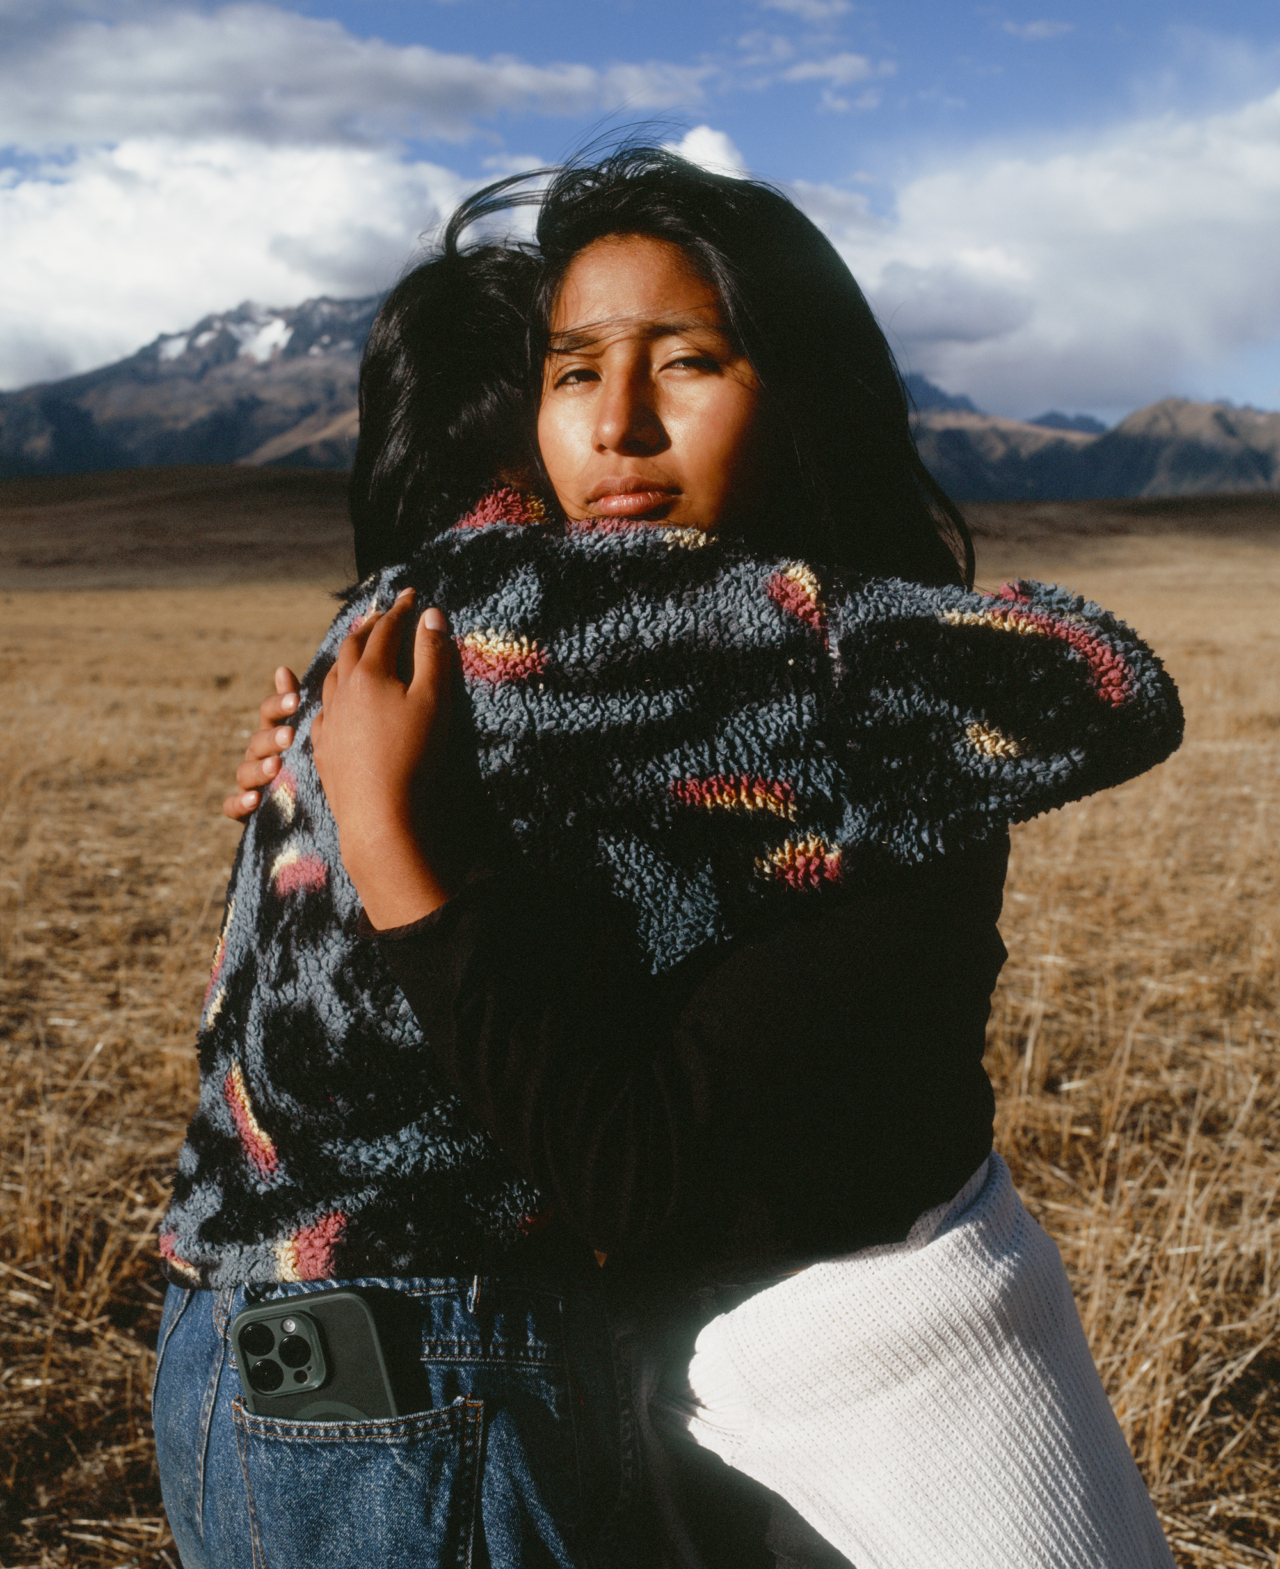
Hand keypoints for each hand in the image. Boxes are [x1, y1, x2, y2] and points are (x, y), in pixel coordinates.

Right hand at [222, 667, 300, 820]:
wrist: (307, 806)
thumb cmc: (306, 759)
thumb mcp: (306, 731)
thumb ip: (295, 703)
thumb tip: (282, 670)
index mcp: (272, 732)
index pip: (269, 712)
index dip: (279, 704)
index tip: (296, 700)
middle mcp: (257, 754)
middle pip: (258, 741)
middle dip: (273, 738)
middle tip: (290, 735)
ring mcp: (249, 781)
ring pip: (245, 772)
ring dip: (260, 768)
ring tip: (276, 766)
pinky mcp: (244, 809)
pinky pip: (233, 806)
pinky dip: (240, 803)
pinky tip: (255, 799)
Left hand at [311, 590, 455, 928]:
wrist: (380, 814)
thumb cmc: (413, 755)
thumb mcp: (434, 701)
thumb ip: (433, 655)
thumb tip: (432, 615)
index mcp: (369, 674)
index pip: (385, 631)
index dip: (400, 610)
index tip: (411, 594)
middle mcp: (342, 691)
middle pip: (351, 648)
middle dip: (367, 627)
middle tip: (379, 614)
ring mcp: (329, 720)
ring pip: (331, 676)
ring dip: (345, 656)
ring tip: (355, 648)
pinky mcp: (323, 748)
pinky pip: (322, 710)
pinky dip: (331, 693)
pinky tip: (335, 700)